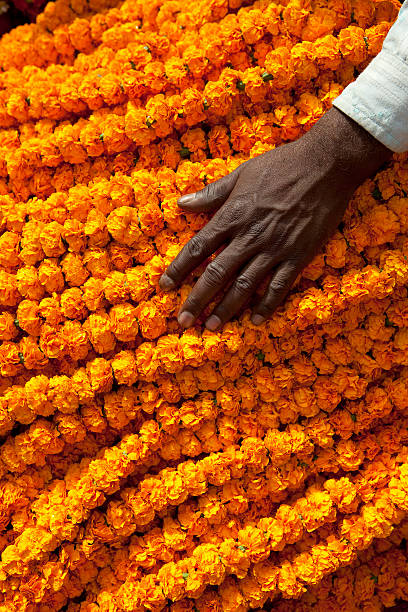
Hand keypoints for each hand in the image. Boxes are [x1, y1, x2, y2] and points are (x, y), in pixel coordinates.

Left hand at [159, 108, 391, 330]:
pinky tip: (255, 320)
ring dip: (225, 308)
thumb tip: (181, 203)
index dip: (178, 270)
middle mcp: (249, 236)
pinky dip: (266, 305)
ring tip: (211, 327)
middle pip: (216, 273)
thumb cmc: (281, 166)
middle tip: (183, 320)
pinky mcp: (298, 256)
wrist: (326, 166)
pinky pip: (279, 286)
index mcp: (232, 216)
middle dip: (197, 299)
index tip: (164, 287)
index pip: (197, 248)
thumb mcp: (241, 174)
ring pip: (244, 285)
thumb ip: (211, 193)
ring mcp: (274, 249)